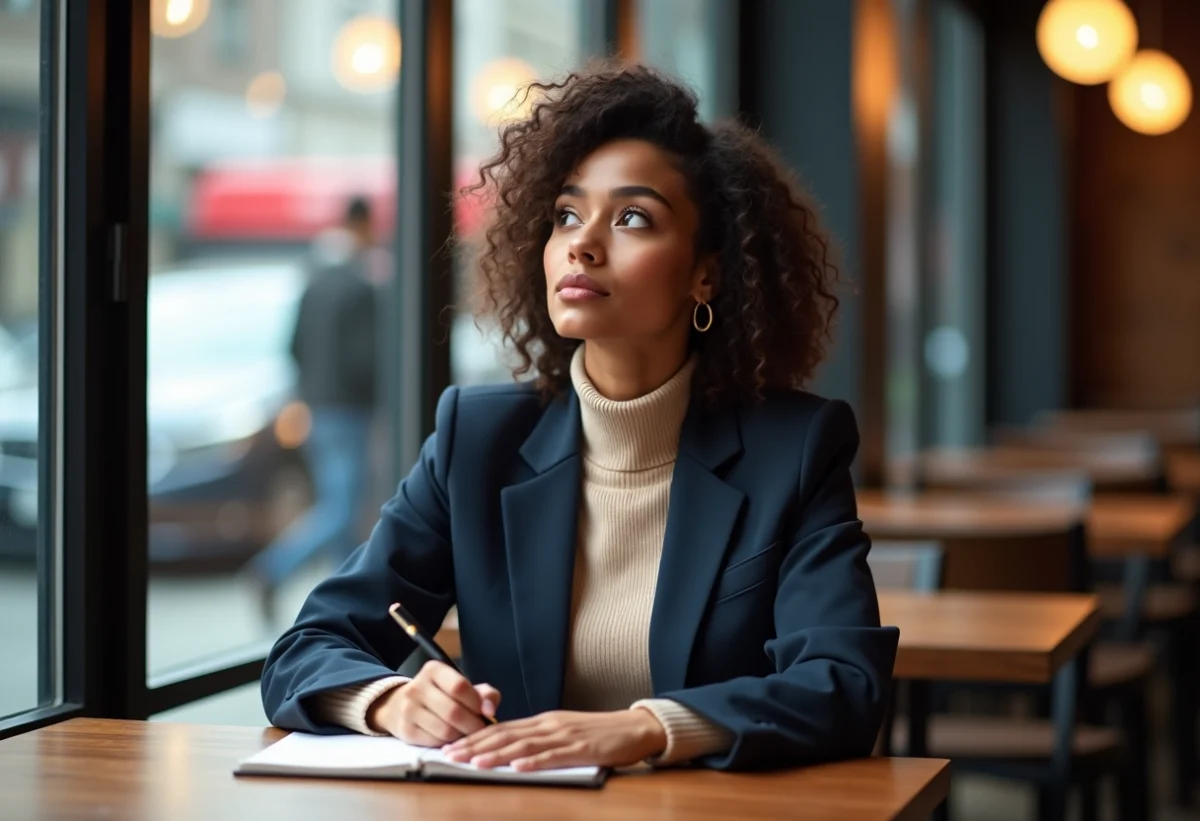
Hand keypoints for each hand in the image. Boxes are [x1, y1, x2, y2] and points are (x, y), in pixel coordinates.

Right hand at [367, 661, 500, 746]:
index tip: (486, 713)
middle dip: (473, 725)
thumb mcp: (463, 687)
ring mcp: (408, 709)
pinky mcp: (406, 730)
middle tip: (480, 729)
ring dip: (462, 736)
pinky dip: (449, 744)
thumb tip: (490, 711)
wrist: (402, 704)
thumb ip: (485, 694)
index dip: (477, 703)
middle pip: (453, 712)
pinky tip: (452, 739)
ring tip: (466, 733)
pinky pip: (435, 742)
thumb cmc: (443, 695)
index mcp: (433, 670)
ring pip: (445, 730)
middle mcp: (417, 687)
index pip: (459, 687)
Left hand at [442, 708, 667, 770]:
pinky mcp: (581, 749)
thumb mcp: (563, 732)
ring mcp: (564, 736)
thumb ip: (539, 739)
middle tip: (450, 755)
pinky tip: (518, 768)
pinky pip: (553, 756)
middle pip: (506, 734)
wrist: (633, 728)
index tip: (451, 746)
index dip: (475, 737)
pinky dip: (534, 762)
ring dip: (497, 754)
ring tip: (474, 762)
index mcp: (543, 721)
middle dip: (475, 745)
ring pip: (524, 745)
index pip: (502, 728)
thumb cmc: (598, 734)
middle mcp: (549, 725)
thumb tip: (509, 751)